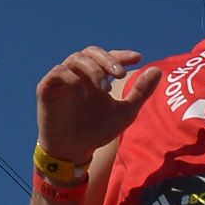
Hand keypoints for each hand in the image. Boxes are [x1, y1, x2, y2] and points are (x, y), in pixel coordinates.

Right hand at [35, 44, 158, 162]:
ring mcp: (63, 79)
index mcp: (96, 77)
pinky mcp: (47, 88)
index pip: (108, 57)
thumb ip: (140, 92)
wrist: (73, 151)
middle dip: (107, 60)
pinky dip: (71, 77)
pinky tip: (83, 90)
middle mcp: (79, 74)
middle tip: (120, 74)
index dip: (122, 55)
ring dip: (93, 69)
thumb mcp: (125, 112)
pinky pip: (57, 73)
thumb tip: (158, 70)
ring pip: (75, 59)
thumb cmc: (97, 130)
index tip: (138, 58)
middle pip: (91, 52)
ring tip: (105, 89)